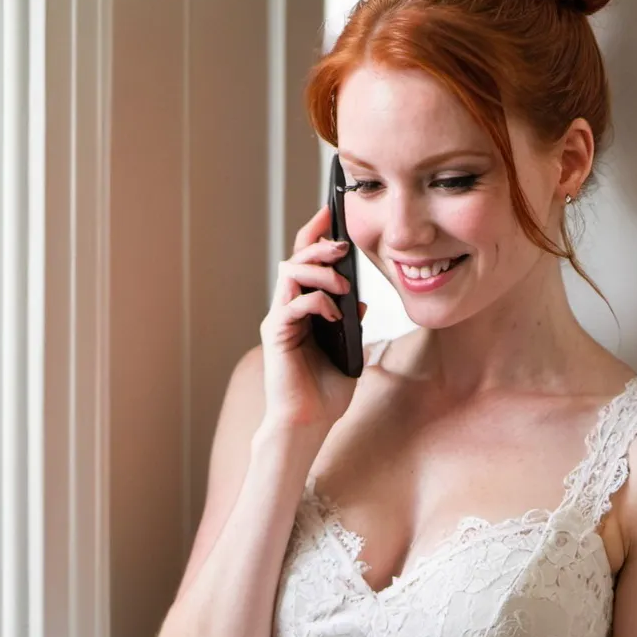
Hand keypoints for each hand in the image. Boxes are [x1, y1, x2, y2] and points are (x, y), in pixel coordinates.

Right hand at [258, 203, 367, 433]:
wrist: (308, 424)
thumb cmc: (326, 392)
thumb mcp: (349, 350)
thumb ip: (351, 323)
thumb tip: (361, 299)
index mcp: (305, 308)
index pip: (308, 262)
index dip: (318, 235)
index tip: (333, 213)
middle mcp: (288, 308)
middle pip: (295, 258)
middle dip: (318, 243)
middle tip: (341, 242)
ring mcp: (280, 319)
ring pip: (290, 273)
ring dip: (319, 270)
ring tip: (343, 281)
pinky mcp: (276, 334)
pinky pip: (293, 304)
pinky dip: (316, 301)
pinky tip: (335, 312)